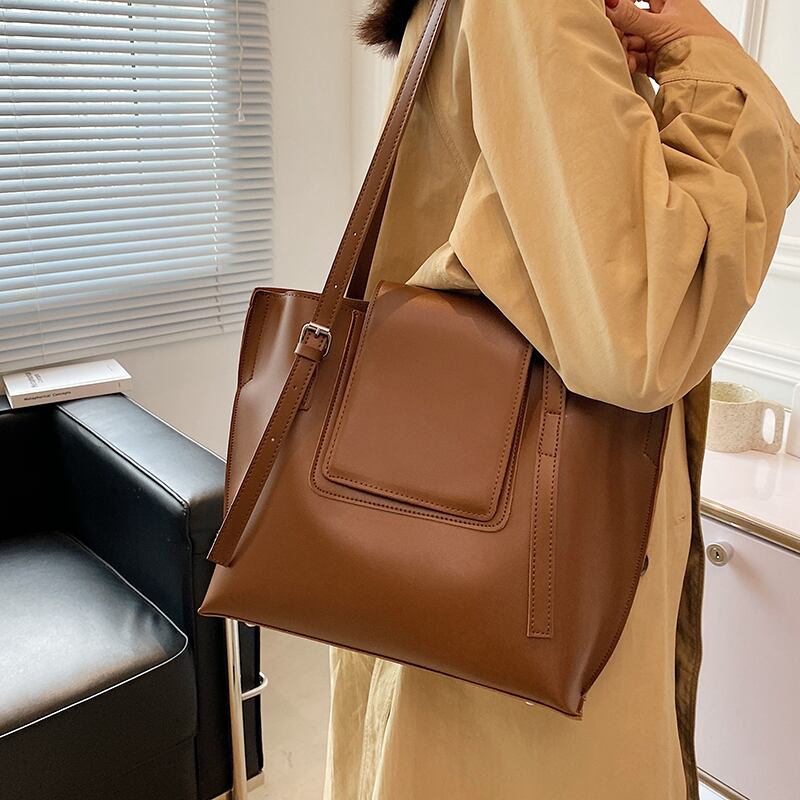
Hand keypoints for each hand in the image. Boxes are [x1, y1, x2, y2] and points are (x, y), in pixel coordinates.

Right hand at [605, 0, 739, 76]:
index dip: (625, 1)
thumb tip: (610, 3)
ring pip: (633, 38)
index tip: (612, 6)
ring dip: (625, 46)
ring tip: (624, 52)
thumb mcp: (660, 26)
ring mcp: (660, 39)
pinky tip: (630, 63)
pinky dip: (631, 60)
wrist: (710, 73)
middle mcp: (666, 17)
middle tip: (615, 33)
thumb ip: (631, 17)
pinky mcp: (657, 59)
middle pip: (634, 18)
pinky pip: (637, 56)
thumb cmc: (699, 41)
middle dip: (622, 26)